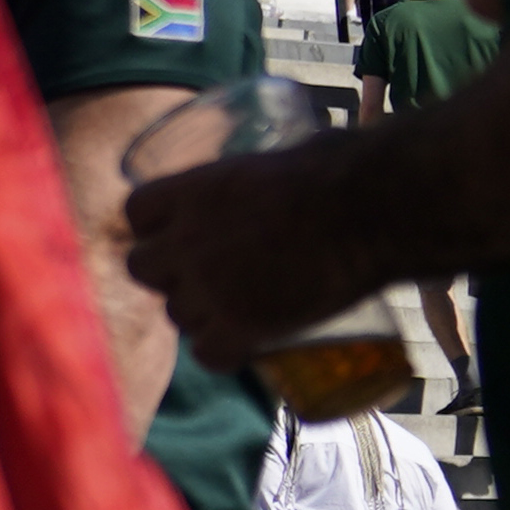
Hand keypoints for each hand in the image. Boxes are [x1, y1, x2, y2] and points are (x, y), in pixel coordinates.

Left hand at [120, 141, 396, 371]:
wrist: (372, 214)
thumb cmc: (343, 172)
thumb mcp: (284, 155)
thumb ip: (268, 171)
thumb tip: (292, 163)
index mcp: (192, 191)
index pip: (137, 212)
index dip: (155, 226)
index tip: (177, 231)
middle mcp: (187, 240)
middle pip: (143, 267)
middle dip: (170, 273)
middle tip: (207, 274)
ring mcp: (210, 288)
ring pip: (176, 314)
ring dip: (199, 315)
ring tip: (235, 310)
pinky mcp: (241, 327)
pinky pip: (207, 354)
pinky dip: (223, 353)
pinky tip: (241, 346)